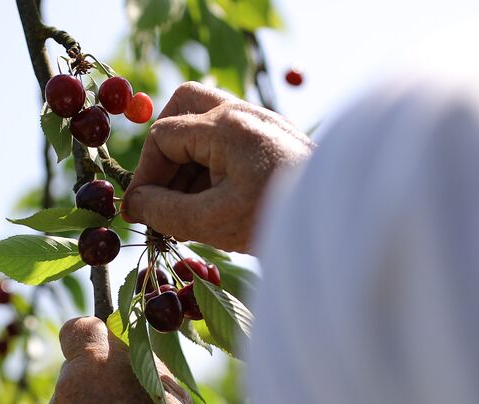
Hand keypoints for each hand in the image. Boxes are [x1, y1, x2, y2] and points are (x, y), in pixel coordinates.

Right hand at [122, 82, 313, 252]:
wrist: (343, 222)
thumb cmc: (278, 221)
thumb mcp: (214, 223)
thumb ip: (167, 212)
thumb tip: (135, 205)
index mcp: (226, 126)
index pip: (164, 136)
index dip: (146, 176)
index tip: (140, 211)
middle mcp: (243, 114)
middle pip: (184, 106)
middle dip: (164, 151)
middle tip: (160, 192)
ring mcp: (261, 123)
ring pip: (205, 122)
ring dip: (188, 163)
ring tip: (188, 210)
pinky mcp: (273, 139)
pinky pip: (229, 139)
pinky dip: (212, 166)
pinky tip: (214, 205)